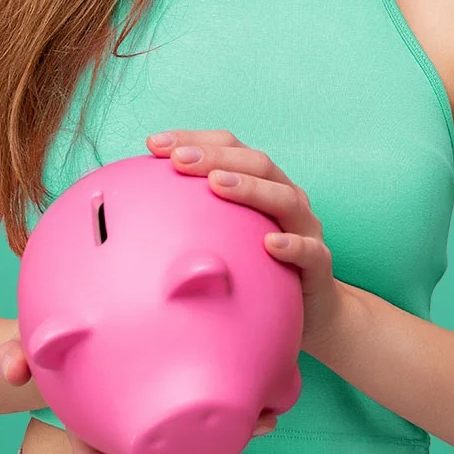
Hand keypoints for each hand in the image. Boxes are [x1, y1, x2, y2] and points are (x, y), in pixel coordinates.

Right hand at [0, 322, 277, 453]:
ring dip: (233, 436)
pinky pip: (225, 416)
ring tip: (263, 416)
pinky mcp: (199, 400)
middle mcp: (136, 434)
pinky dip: (248, 408)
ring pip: (202, 448)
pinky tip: (272, 390)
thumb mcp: (41, 342)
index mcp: (97, 432)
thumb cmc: (70, 341)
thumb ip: (19, 352)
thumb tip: (7, 368)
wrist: (93, 322)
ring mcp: (170, 420)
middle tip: (213, 443)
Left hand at [145, 129, 355, 356]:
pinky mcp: (318, 265)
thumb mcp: (225, 238)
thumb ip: (194, 218)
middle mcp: (286, 197)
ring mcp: (305, 229)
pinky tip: (270, 245)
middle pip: (256, 163)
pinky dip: (292, 245)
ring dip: (250, 188)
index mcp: (261, 184)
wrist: (312, 313)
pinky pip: (310, 251)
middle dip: (215, 156)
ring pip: (285, 197)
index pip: (229, 148)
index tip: (153, 144)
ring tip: (217, 184)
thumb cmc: (258, 269)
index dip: (193, 139)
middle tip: (179, 159)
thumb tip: (134, 211)